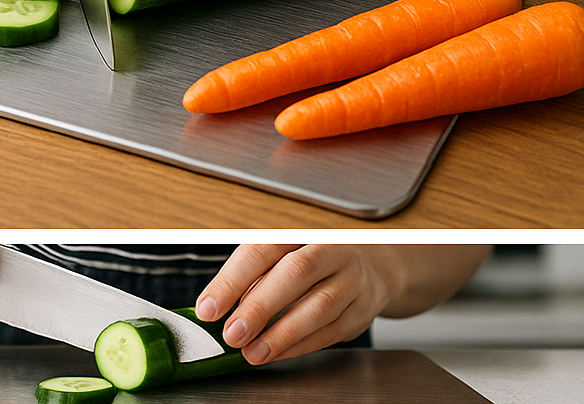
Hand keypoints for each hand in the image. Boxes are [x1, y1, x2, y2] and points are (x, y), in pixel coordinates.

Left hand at [193, 245, 433, 364]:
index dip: (233, 279)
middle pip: (297, 272)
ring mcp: (353, 278)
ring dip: (282, 333)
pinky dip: (300, 345)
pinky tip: (277, 352)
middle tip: (232, 333)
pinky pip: (331, 330)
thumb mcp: (285, 257)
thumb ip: (254, 278)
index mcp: (302, 231)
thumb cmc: (317, 262)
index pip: (264, 248)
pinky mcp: (363, 309)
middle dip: (260, 306)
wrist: (375, 266)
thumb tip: (216, 308)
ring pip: (320, 305)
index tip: (209, 308)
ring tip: (253, 352)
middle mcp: (332, 249)